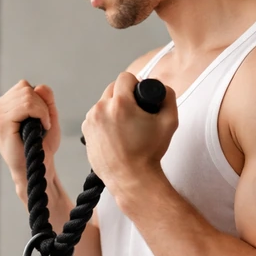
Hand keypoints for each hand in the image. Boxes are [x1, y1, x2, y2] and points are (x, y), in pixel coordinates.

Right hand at [0, 80, 60, 201]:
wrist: (36, 168)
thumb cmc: (40, 147)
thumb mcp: (47, 116)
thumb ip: (45, 98)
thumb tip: (38, 86)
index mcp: (0, 107)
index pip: (23, 87)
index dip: (39, 101)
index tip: (41, 120)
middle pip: (25, 88)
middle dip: (41, 105)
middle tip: (43, 125)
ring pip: (27, 95)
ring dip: (42, 111)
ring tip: (41, 128)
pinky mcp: (0, 123)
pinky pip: (27, 105)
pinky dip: (41, 114)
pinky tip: (41, 128)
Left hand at [81, 72, 178, 195]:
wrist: (130, 178)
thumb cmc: (149, 152)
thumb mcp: (169, 121)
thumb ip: (169, 96)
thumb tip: (161, 87)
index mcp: (120, 104)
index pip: (125, 77)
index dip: (136, 83)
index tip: (140, 95)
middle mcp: (101, 109)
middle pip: (112, 88)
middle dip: (124, 95)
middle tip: (135, 111)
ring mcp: (90, 121)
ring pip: (102, 103)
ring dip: (113, 107)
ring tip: (125, 124)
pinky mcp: (85, 132)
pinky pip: (95, 117)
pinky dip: (104, 120)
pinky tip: (115, 133)